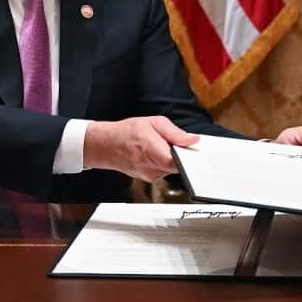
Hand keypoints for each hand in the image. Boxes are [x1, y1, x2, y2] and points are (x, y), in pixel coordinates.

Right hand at [83, 116, 197, 182]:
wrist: (107, 146)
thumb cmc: (127, 132)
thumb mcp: (153, 122)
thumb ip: (175, 132)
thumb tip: (193, 140)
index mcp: (148, 148)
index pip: (174, 161)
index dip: (187, 158)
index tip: (195, 152)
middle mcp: (148, 166)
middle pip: (177, 166)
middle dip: (182, 155)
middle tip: (181, 145)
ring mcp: (149, 175)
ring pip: (173, 169)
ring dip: (174, 158)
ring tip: (163, 147)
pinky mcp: (150, 179)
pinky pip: (166, 171)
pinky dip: (167, 163)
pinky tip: (159, 154)